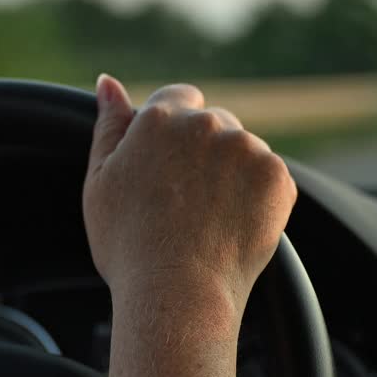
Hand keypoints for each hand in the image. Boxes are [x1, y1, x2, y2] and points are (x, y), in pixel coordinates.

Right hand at [82, 75, 296, 339]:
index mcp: (158, 119)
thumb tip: (108, 82)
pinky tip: (232, 225)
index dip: (175, 133)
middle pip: (215, 123)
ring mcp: (244, 148)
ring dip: (233, 174)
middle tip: (186, 202)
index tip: (171, 167)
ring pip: (244, 150)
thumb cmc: (128, 244)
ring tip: (209, 219)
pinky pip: (269, 177)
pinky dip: (257, 197)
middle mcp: (205, 123)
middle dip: (205, 152)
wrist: (176, 294)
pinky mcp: (276, 176)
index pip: (179, 99)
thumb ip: (108, 126)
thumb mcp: (100, 182)